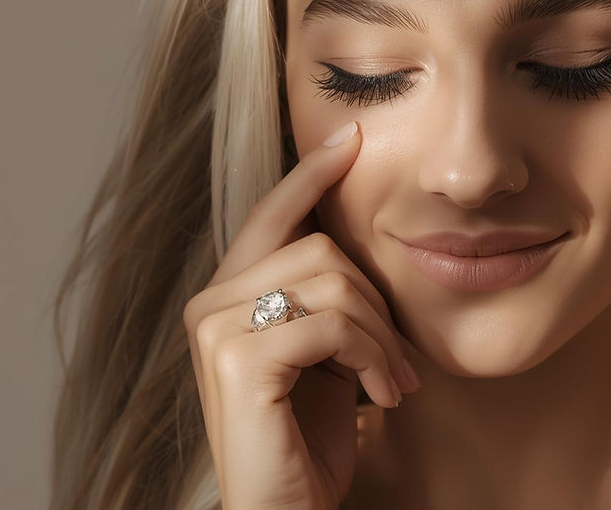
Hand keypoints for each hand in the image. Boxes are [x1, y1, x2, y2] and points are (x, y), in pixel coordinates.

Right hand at [182, 121, 421, 508]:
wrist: (287, 507)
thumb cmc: (309, 435)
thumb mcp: (324, 352)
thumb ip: (326, 297)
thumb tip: (365, 240)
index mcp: (228, 295)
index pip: (271, 215)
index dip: (311, 173)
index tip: (351, 137)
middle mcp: (210, 303)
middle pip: (321, 248)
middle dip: (377, 304)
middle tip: (401, 361)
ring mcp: (217, 328)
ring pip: (332, 281)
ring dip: (381, 335)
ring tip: (394, 382)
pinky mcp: (237, 359)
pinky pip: (332, 323)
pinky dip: (371, 356)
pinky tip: (382, 395)